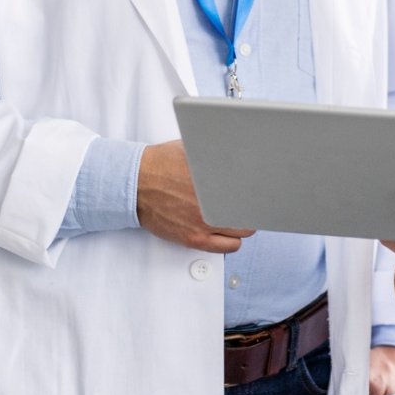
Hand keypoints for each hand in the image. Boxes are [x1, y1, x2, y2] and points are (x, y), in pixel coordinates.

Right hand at [136, 140, 254, 252]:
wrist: (134, 183)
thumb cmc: (160, 164)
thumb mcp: (191, 148)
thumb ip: (214, 152)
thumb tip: (235, 148)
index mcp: (212, 178)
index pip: (250, 188)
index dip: (257, 189)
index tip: (259, 188)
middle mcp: (209, 202)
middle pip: (250, 211)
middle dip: (249, 206)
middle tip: (247, 202)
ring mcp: (202, 223)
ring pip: (242, 232)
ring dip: (241, 224)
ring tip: (236, 216)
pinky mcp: (193, 238)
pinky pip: (226, 247)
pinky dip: (230, 241)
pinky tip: (226, 232)